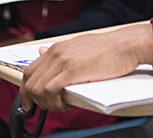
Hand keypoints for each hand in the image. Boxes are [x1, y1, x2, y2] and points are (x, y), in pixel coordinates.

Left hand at [20, 22, 152, 111]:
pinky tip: (66, 105)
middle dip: (34, 100)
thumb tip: (42, 52)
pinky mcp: (72, 70)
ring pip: (38, 89)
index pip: (30, 71)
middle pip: (30, 81)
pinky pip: (50, 91)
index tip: (29, 102)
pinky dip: (54, 103)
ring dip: (46, 104)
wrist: (126, 44)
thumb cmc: (110, 48)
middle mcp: (56, 53)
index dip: (26, 90)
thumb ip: (60, 52)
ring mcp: (62, 61)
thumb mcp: (79, 46)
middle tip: (49, 108)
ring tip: (61, 106)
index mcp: (57, 48)